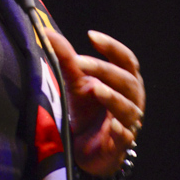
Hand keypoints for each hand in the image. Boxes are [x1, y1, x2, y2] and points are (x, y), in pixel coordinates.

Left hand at [45, 28, 144, 179]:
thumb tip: (47, 32)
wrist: (85, 146)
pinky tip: (112, 126)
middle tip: (79, 62)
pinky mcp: (121, 145)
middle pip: (126, 80)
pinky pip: (124, 136)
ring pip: (127, 108)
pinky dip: (119, 131)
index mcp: (124, 81)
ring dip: (112, 98)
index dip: (112, 47)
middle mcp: (131, 99)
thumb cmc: (87, 109)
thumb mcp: (76, 83)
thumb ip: (67, 59)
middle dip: (103, 70)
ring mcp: (128, 122)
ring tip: (95, 89)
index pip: (126, 59)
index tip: (91, 35)